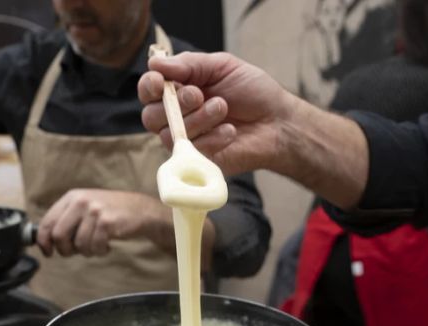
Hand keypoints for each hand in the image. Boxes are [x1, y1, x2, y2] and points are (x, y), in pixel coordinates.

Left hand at [36, 189, 168, 257]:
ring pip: (79, 244)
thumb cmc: (111, 212)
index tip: (48, 252)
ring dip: (87, 251)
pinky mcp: (107, 222)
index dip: (44, 242)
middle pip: (59, 235)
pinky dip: (100, 251)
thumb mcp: (85, 208)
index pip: (47, 222)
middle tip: (75, 252)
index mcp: (71, 197)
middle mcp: (81, 201)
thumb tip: (47, 241)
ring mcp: (94, 211)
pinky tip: (107, 245)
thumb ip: (66, 220)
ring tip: (97, 245)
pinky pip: (95, 246)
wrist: (141, 210)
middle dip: (65, 250)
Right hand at [139, 52, 296, 175]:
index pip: (149, 91)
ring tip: (223, 108)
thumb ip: (190, 63)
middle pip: (151, 116)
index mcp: (179, 91)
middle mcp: (177, 118)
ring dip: (198, 118)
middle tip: (199, 95)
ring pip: (170, 135)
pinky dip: (211, 138)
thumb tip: (155, 62)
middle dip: (175, 104)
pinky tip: (230, 131)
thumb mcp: (222, 66)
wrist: (278, 122)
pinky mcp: (199, 162)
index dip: (149, 86)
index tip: (159, 82)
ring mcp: (187, 142)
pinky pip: (190, 153)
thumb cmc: (253, 92)